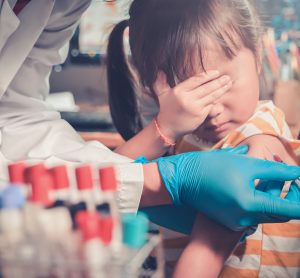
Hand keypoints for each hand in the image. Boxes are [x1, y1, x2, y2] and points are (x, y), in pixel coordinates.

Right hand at [154, 71, 231, 140]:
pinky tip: (222, 95)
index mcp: (179, 91)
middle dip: (219, 82)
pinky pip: (211, 105)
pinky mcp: (200, 116)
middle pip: (207, 87)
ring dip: (221, 89)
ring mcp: (195, 107)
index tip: (216, 72)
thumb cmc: (166, 110)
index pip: (197, 80)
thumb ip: (160, 82)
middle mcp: (187, 98)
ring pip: (211, 96)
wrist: (168, 128)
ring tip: (228, 83)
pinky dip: (216, 100)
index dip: (208, 75)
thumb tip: (159, 70)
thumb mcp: (162, 94)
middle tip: (227, 77)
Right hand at [156, 147, 299, 230]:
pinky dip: (259, 199)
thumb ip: (274, 171)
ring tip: (269, 175)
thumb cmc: (211, 168)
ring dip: (273, 195)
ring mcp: (236, 221)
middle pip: (278, 211)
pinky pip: (252, 212)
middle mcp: (245, 219)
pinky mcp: (229, 219)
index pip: (288, 208)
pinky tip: (253, 182)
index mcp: (249, 205)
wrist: (183, 180)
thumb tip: (295, 173)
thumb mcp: (244, 164)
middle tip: (288, 176)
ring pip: (265, 210)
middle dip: (288, 194)